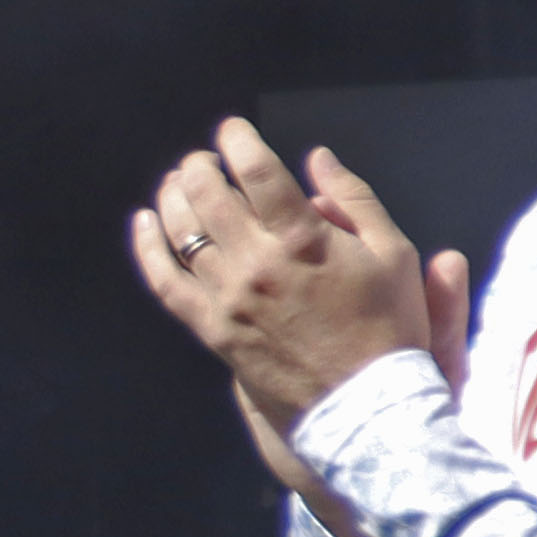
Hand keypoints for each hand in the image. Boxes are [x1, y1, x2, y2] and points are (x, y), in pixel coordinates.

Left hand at [136, 124, 465, 530]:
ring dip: (175, 197)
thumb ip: (353, 200)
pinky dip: (149, 249)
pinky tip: (144, 223)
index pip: (258, 174)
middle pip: (210, 197)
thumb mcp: (392, 254)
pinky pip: (167, 283)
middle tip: (203, 158)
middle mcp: (258, 264)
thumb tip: (316, 158)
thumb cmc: (388, 327)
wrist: (367, 406)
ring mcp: (230, 299)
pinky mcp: (214, 330)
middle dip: (201, 166)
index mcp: (303, 241)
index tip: (232, 129)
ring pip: (184, 233)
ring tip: (178, 180)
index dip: (239, 143)